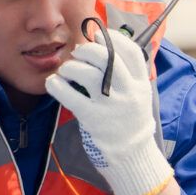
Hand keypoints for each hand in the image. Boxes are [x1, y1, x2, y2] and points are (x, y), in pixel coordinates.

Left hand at [51, 24, 171, 194]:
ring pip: (87, 73)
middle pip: (107, 57)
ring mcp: (111, 106)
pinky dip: (57, 85)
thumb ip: (127, 76)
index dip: (113, 38)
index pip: (131, 52)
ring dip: (71, 67)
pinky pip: (70, 95)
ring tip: (66, 71)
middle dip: (87, 50)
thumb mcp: (138, 98)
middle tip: (78, 54)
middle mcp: (129, 93)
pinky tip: (54, 84)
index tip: (98, 35)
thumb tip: (104, 46)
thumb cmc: (129, 124)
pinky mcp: (93, 119)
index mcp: (141, 85)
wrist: (133, 159)